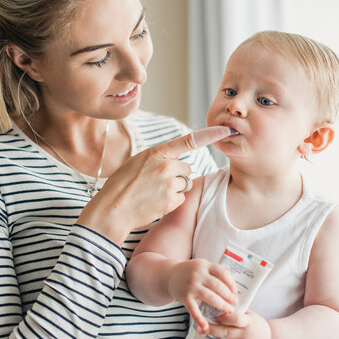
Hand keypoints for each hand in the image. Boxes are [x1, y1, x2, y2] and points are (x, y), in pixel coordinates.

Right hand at [79, 126, 231, 243]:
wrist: (113, 209)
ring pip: (185, 183)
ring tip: (154, 193)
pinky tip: (156, 203)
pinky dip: (172, 202)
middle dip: (177, 175)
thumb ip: (157, 158)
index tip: (225, 129)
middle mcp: (165, 165)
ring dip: (175, 189)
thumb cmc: (122, 185)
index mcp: (156, 152)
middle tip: (156, 183)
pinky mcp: (171, 200)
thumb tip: (176, 162)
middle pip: (186, 168)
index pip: (188, 141)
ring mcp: (169, 183)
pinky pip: (181, 198)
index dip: (209, 134)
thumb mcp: (137, 162)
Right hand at [166, 259, 236, 329]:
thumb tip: (233, 288)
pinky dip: (199, 319)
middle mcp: (198, 274)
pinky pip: (194, 309)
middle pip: (217, 286)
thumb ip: (214, 273)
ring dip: (221, 305)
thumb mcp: (201, 266)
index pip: (222, 272)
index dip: (230, 282)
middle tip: (235, 302)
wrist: (169, 275)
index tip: (236, 291)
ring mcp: (191, 286)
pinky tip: (206, 326)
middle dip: (228, 295)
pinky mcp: (185, 297)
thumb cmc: (190, 272)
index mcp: (204, 265)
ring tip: (229, 311)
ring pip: (210, 297)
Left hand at [194, 310, 270, 338]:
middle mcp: (244, 336)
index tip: (215, 315)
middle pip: (225, 333)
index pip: (235, 319)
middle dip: (210, 330)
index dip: (224, 318)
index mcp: (248, 323)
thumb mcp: (251, 315)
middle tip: (198, 329)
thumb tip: (220, 301)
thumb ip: (237, 311)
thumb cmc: (258, 326)